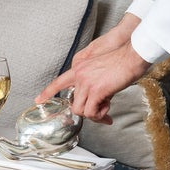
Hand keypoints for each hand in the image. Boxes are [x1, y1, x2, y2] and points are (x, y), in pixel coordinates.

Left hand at [35, 15, 149, 124]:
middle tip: (101, 111)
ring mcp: (86, 83)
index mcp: (79, 68)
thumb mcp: (100, 67)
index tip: (38, 101)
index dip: (47, 92)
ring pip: (80, 110)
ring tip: (106, 108)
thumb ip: (93, 79)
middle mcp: (79, 75)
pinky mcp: (96, 90)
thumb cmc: (121, 59)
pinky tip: (108, 109)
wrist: (132, 54)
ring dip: (94, 114)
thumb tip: (96, 94)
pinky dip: (100, 115)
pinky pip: (91, 112)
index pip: (58, 82)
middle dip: (87, 111)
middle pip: (74, 103)